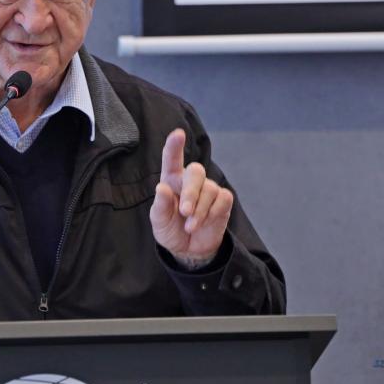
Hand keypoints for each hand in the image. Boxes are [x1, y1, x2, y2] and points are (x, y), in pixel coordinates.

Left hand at [150, 128, 232, 268]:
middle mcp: (190, 181)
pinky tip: (205, 222)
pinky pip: (223, 199)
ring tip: (190, 227)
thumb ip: (161, 205)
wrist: (189, 249)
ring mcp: (208, 189)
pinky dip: (213, 213)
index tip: (178, 133)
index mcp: (171, 180)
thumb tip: (162, 188)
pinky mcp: (223, 200)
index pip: (172, 160)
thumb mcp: (159, 221)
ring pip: (210, 189)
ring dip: (200, 210)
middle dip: (191, 192)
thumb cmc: (170, 229)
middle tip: (185, 212)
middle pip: (196, 172)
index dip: (175, 146)